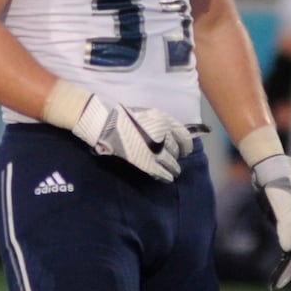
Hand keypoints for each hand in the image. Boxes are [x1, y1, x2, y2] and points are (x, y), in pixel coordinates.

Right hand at [44, 81, 192, 181]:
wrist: (104, 125)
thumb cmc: (122, 116)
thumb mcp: (146, 113)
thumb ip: (160, 123)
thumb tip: (171, 134)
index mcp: (164, 121)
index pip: (185, 136)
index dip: (186, 145)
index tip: (184, 149)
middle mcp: (164, 136)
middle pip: (177, 150)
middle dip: (176, 155)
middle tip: (173, 158)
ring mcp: (156, 151)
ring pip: (173, 164)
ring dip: (173, 168)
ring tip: (172, 170)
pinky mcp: (148, 163)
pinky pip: (163, 173)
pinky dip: (166, 176)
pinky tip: (166, 177)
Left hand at [251, 154, 290, 289]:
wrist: (272, 178)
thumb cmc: (278, 192)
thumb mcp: (281, 209)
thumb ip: (284, 228)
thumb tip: (287, 250)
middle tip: (282, 286)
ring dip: (285, 268)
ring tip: (277, 283)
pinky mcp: (285, 229)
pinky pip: (286, 249)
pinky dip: (282, 259)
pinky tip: (278, 270)